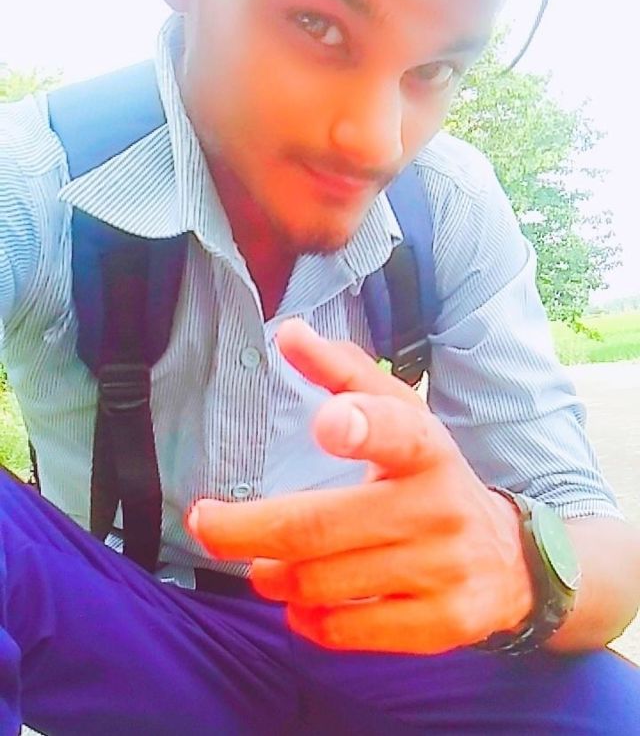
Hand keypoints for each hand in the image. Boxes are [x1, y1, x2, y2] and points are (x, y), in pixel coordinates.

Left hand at [187, 319, 532, 653]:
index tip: (327, 425)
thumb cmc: (430, 477)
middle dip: (245, 529)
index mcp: (428, 448)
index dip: (363, 426)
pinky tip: (302, 605)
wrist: (509, 560)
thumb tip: (288, 332)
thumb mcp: (403, 419)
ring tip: (265, 567)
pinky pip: (344, 632)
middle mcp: (438, 507)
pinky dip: (305, 620)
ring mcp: (442, 571)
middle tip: (205, 523)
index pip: (398, 431)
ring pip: (320, 583)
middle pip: (319, 528)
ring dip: (273, 577)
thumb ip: (344, 374)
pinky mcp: (438, 625)